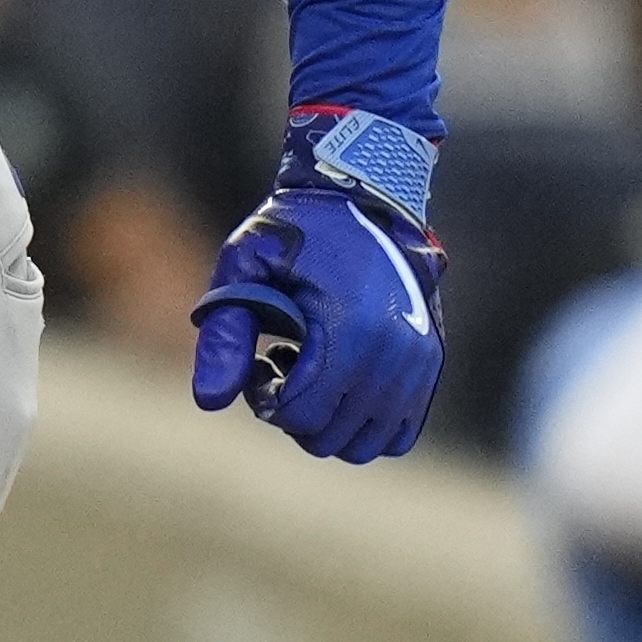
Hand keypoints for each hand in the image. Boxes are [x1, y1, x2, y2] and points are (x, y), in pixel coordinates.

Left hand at [189, 132, 443, 463]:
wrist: (366, 194)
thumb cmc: (296, 228)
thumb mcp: (245, 266)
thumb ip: (225, 333)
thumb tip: (210, 403)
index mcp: (349, 331)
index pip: (299, 415)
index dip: (263, 399)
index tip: (259, 360)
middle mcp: (394, 354)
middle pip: (328, 438)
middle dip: (292, 412)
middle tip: (279, 363)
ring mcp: (419, 363)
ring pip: (364, 446)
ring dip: (328, 421)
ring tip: (312, 372)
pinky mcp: (431, 363)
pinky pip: (400, 434)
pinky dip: (365, 424)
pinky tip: (343, 381)